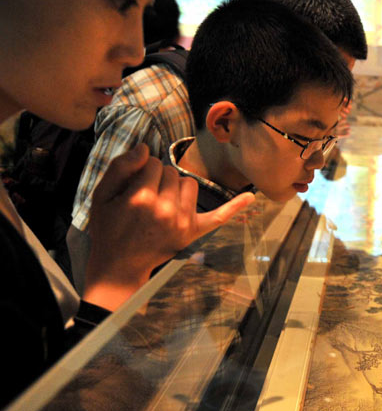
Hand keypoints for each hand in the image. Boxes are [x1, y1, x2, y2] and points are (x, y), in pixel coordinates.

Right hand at [82, 143, 253, 309]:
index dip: (142, 170)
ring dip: (178, 188)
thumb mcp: (101, 194)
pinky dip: (235, 207)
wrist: (120, 263)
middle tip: (146, 197)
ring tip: (162, 203)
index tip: (134, 183)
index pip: (152, 163)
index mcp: (140, 198)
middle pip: (172, 172)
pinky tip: (251, 197)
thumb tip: (145, 147)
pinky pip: (219, 216)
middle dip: (159, 178)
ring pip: (189, 183)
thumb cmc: (109, 226)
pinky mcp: (194, 232)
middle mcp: (165, 209)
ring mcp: (182, 221)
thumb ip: (120, 167)